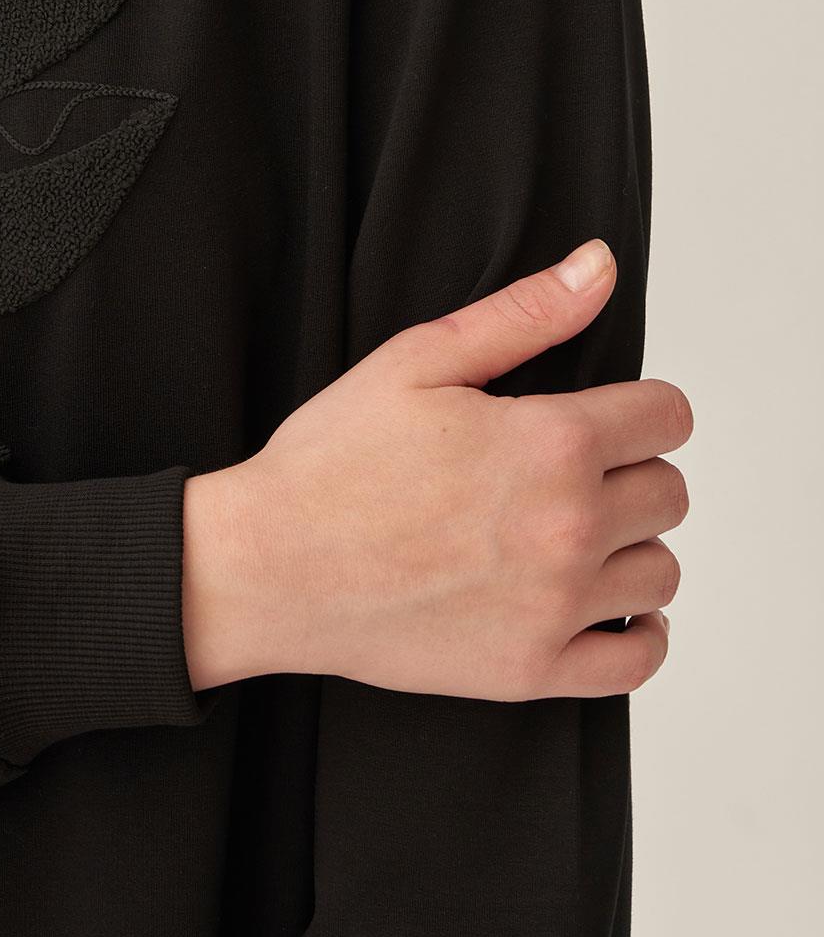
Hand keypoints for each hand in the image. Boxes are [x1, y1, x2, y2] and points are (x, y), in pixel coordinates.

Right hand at [179, 239, 690, 699]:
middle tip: (564, 473)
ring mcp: (556, 607)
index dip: (638, 408)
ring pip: (660, 572)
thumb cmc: (330, 463)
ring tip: (567, 536)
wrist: (268, 567)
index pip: (667, 417)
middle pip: (669, 492)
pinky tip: (598, 606)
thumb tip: (599, 266)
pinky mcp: (534, 670)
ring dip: (627, 548)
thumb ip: (525, 313)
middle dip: (629, 472)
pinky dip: (635, 632)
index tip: (605, 418)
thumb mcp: (417, 360)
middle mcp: (569, 526)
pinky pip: (638, 658)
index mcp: (551, 442)